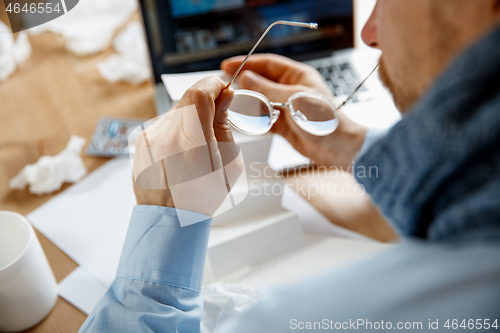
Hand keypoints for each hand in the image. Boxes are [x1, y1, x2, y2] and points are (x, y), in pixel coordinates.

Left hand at [133, 77, 239, 207]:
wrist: (170, 219)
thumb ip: (224, 126)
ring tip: (197, 145)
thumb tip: (224, 98)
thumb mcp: (229, 163)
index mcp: (192, 143)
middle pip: (188, 99)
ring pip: (176, 111)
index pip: (199, 92)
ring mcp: (149, 137)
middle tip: (216, 118)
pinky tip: (182, 151)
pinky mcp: (141, 141)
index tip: (223, 91)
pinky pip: (164, 123)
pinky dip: (177, 129)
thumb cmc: (203, 196)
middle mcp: (165, 136)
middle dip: (206, 102)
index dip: (214, 86)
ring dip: (191, 118)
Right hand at [221, 54, 366, 168]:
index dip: (248, 63)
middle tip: (227, 88)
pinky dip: (254, 119)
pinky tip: (246, 120)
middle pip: (262, 82)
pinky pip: (263, 118)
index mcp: (298, 76)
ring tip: (235, 105)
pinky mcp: (283, 124)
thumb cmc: (326, 121)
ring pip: (260, 101)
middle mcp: (291, 89)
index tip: (228, 65)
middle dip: (245, 85)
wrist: (337, 148)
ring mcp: (286, 107)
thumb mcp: (295, 100)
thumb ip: (269, 90)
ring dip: (248, 103)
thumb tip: (247, 78)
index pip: (268, 64)